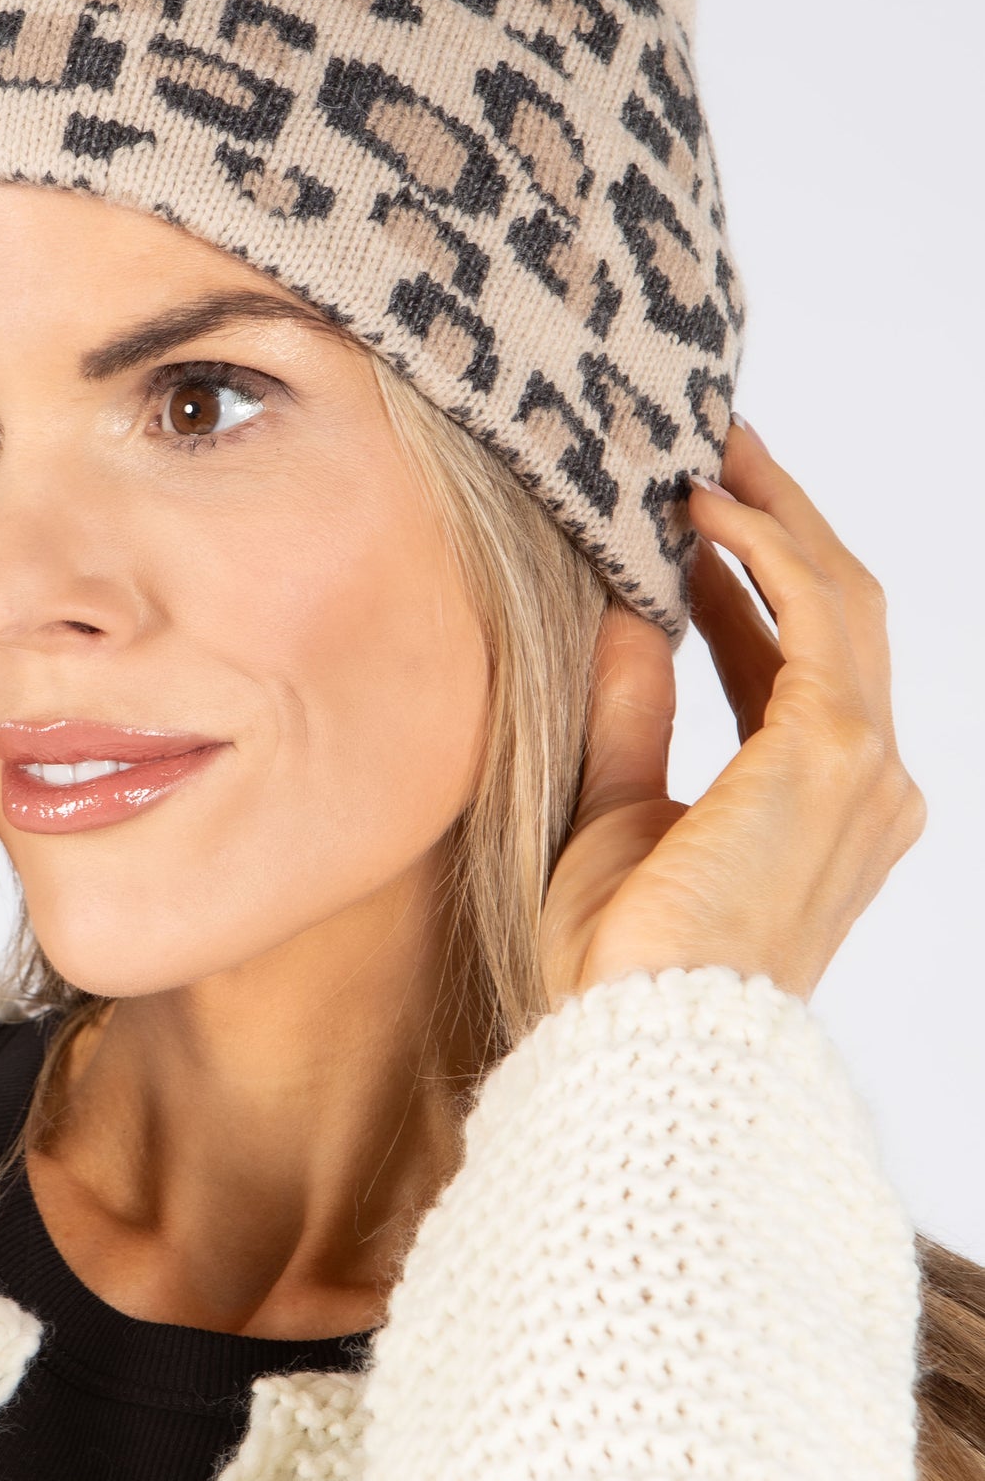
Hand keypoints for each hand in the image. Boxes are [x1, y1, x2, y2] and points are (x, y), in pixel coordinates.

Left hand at [538, 417, 926, 1009]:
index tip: (693, 525)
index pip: (795, 667)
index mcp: (821, 808)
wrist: (638, 1029)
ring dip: (777, 516)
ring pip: (840, 599)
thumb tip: (621, 616)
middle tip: (716, 450)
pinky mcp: (833, 751)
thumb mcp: (613, 811)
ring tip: (711, 451)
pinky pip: (813, 614)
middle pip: (839, 616)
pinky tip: (703, 510)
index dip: (747, 586)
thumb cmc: (620, 958)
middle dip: (780, 525)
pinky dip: (764, 549)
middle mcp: (867, 785)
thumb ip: (632, 712)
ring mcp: (864, 769)